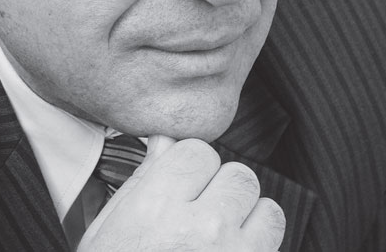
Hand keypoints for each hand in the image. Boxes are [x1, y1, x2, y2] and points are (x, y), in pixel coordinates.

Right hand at [78, 135, 284, 250]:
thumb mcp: (109, 233)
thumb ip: (142, 183)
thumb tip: (165, 143)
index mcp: (157, 208)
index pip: (200, 152)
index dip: (193, 167)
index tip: (188, 182)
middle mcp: (200, 228)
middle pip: (239, 175)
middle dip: (224, 189)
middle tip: (206, 211)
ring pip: (268, 208)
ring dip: (251, 219)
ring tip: (226, 239)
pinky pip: (275, 247)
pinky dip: (260, 249)